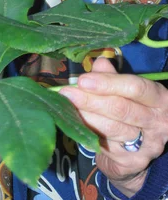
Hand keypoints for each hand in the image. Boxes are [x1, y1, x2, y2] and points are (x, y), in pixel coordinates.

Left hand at [59, 57, 167, 197]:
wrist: (138, 147)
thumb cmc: (132, 108)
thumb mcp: (127, 89)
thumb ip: (113, 76)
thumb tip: (99, 63)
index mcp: (158, 99)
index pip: (135, 88)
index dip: (108, 83)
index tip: (82, 80)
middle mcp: (157, 123)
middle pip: (121, 110)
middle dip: (90, 100)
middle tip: (66, 93)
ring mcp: (147, 146)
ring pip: (111, 129)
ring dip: (86, 116)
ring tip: (66, 106)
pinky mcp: (132, 162)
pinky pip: (104, 145)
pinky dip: (87, 132)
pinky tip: (74, 123)